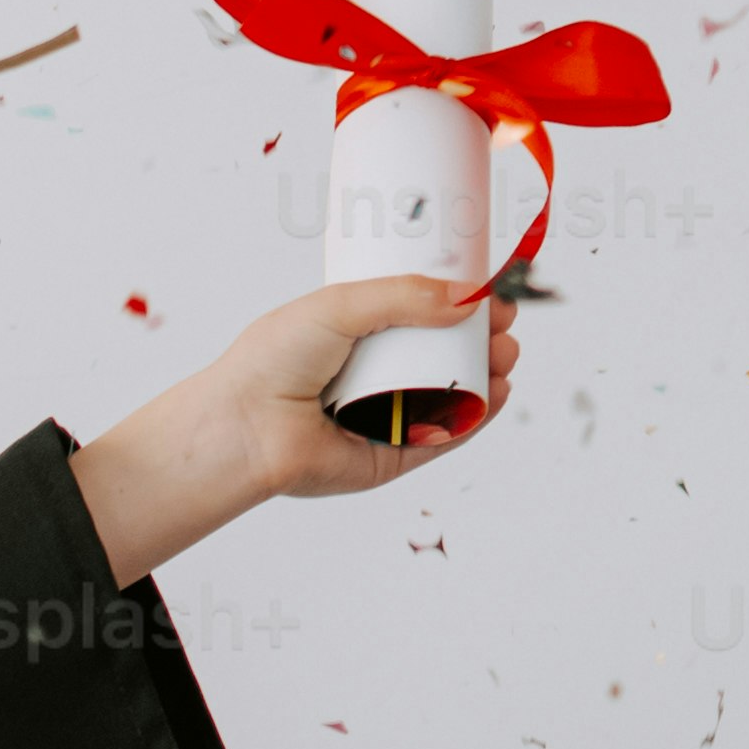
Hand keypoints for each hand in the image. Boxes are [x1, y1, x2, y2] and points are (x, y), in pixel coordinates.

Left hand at [65, 261, 517, 576]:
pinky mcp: (392, 456)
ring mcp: (385, 416)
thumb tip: (464, 297)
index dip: (461, 305)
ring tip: (504, 355)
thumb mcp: (339, 306)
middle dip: (484, 339)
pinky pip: (446, 438)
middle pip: (447, 355)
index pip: (422, 316)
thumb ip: (402, 295)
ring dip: (489, 374)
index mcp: (357, 335)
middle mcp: (374, 375)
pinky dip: (477, 418)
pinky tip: (497, 394)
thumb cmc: (270, 363)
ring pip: (454, 396)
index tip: (492, 293)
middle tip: (503, 324)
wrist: (244, 427)